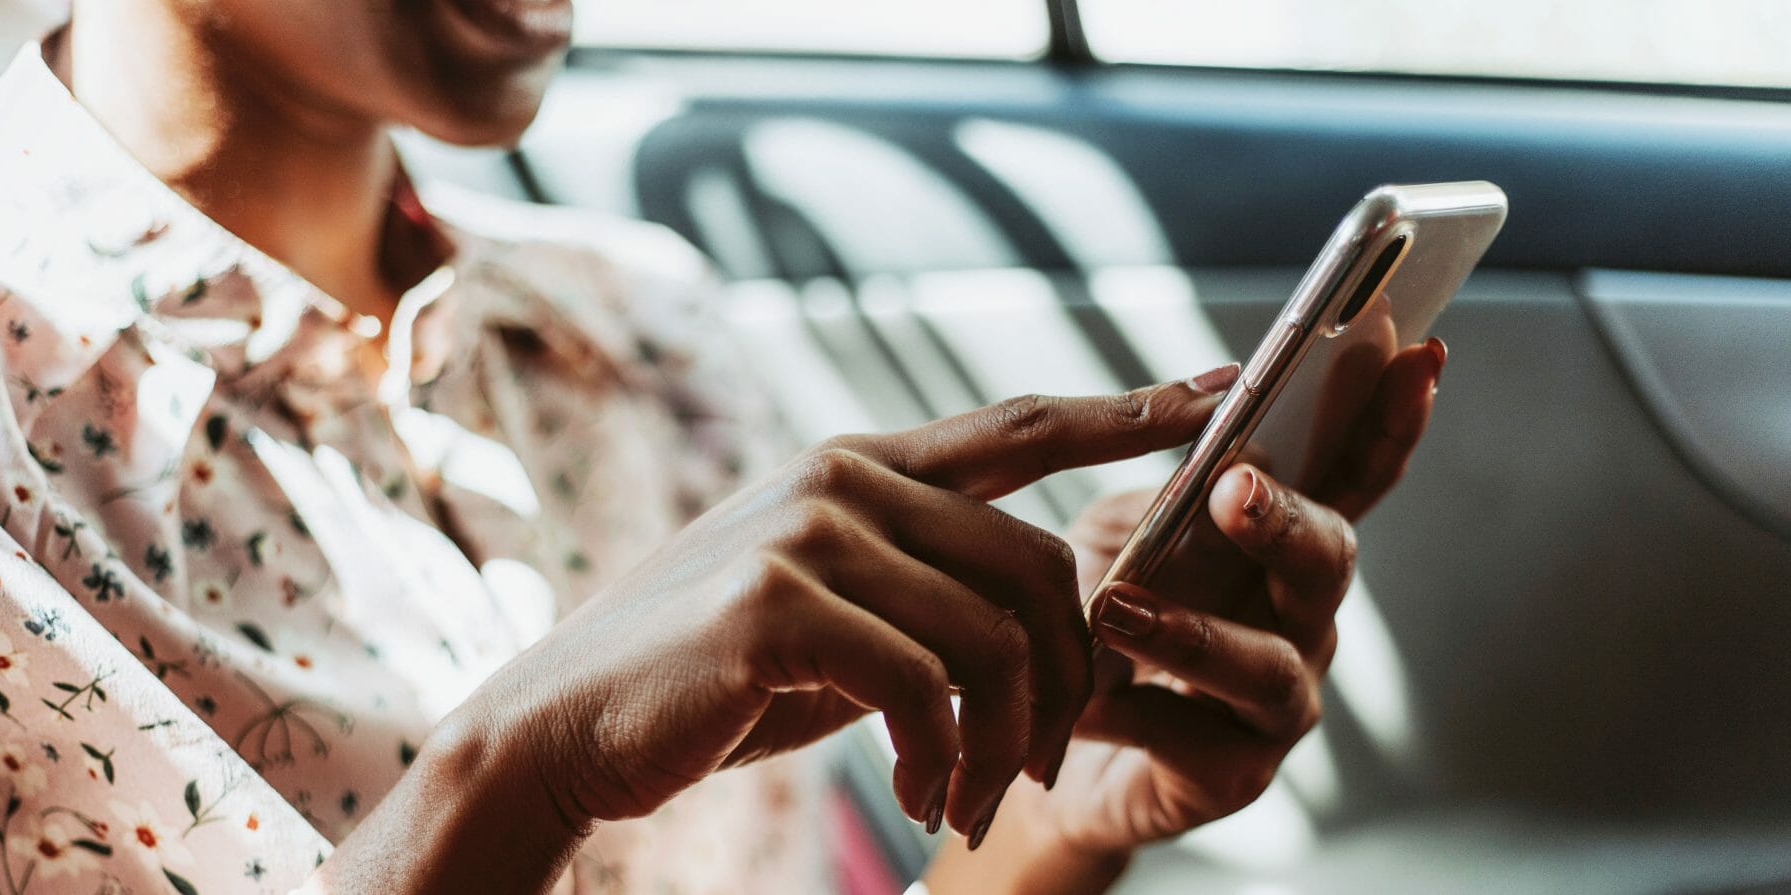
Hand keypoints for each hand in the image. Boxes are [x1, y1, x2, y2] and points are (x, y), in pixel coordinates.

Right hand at [314, 369, 1239, 892]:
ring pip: (994, 635)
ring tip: (973, 803)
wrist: (568, 726)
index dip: (1128, 410)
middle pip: (1039, 562)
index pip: (1022, 426)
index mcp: (861, 466)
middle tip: (1040, 769)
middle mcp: (842, 478)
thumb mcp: (835, 616)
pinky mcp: (776, 604)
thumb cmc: (713, 680)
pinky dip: (945, 761)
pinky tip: (922, 801)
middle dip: (1068, 679)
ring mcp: (807, 532)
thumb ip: (925, 586)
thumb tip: (1050, 616)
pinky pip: (926, 687)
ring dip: (1007, 742)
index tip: (1221, 397)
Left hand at [926, 339, 1444, 894]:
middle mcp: (1300, 618)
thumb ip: (1169, 485)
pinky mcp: (1234, 773)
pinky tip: (1083, 697)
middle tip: (1236, 488)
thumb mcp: (1121, 531)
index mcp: (1282, 544)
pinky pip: (1197, 740)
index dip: (1390, 421)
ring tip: (1118, 609)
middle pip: (1328, 562)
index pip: (1352, 475)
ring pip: (1268, 665)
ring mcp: (1279, 701)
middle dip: (1287, 521)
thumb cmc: (1096, 620)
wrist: (1046, 740)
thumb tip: (1210, 408)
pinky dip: (1133, 711)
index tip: (1419, 354)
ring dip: (1195, 633)